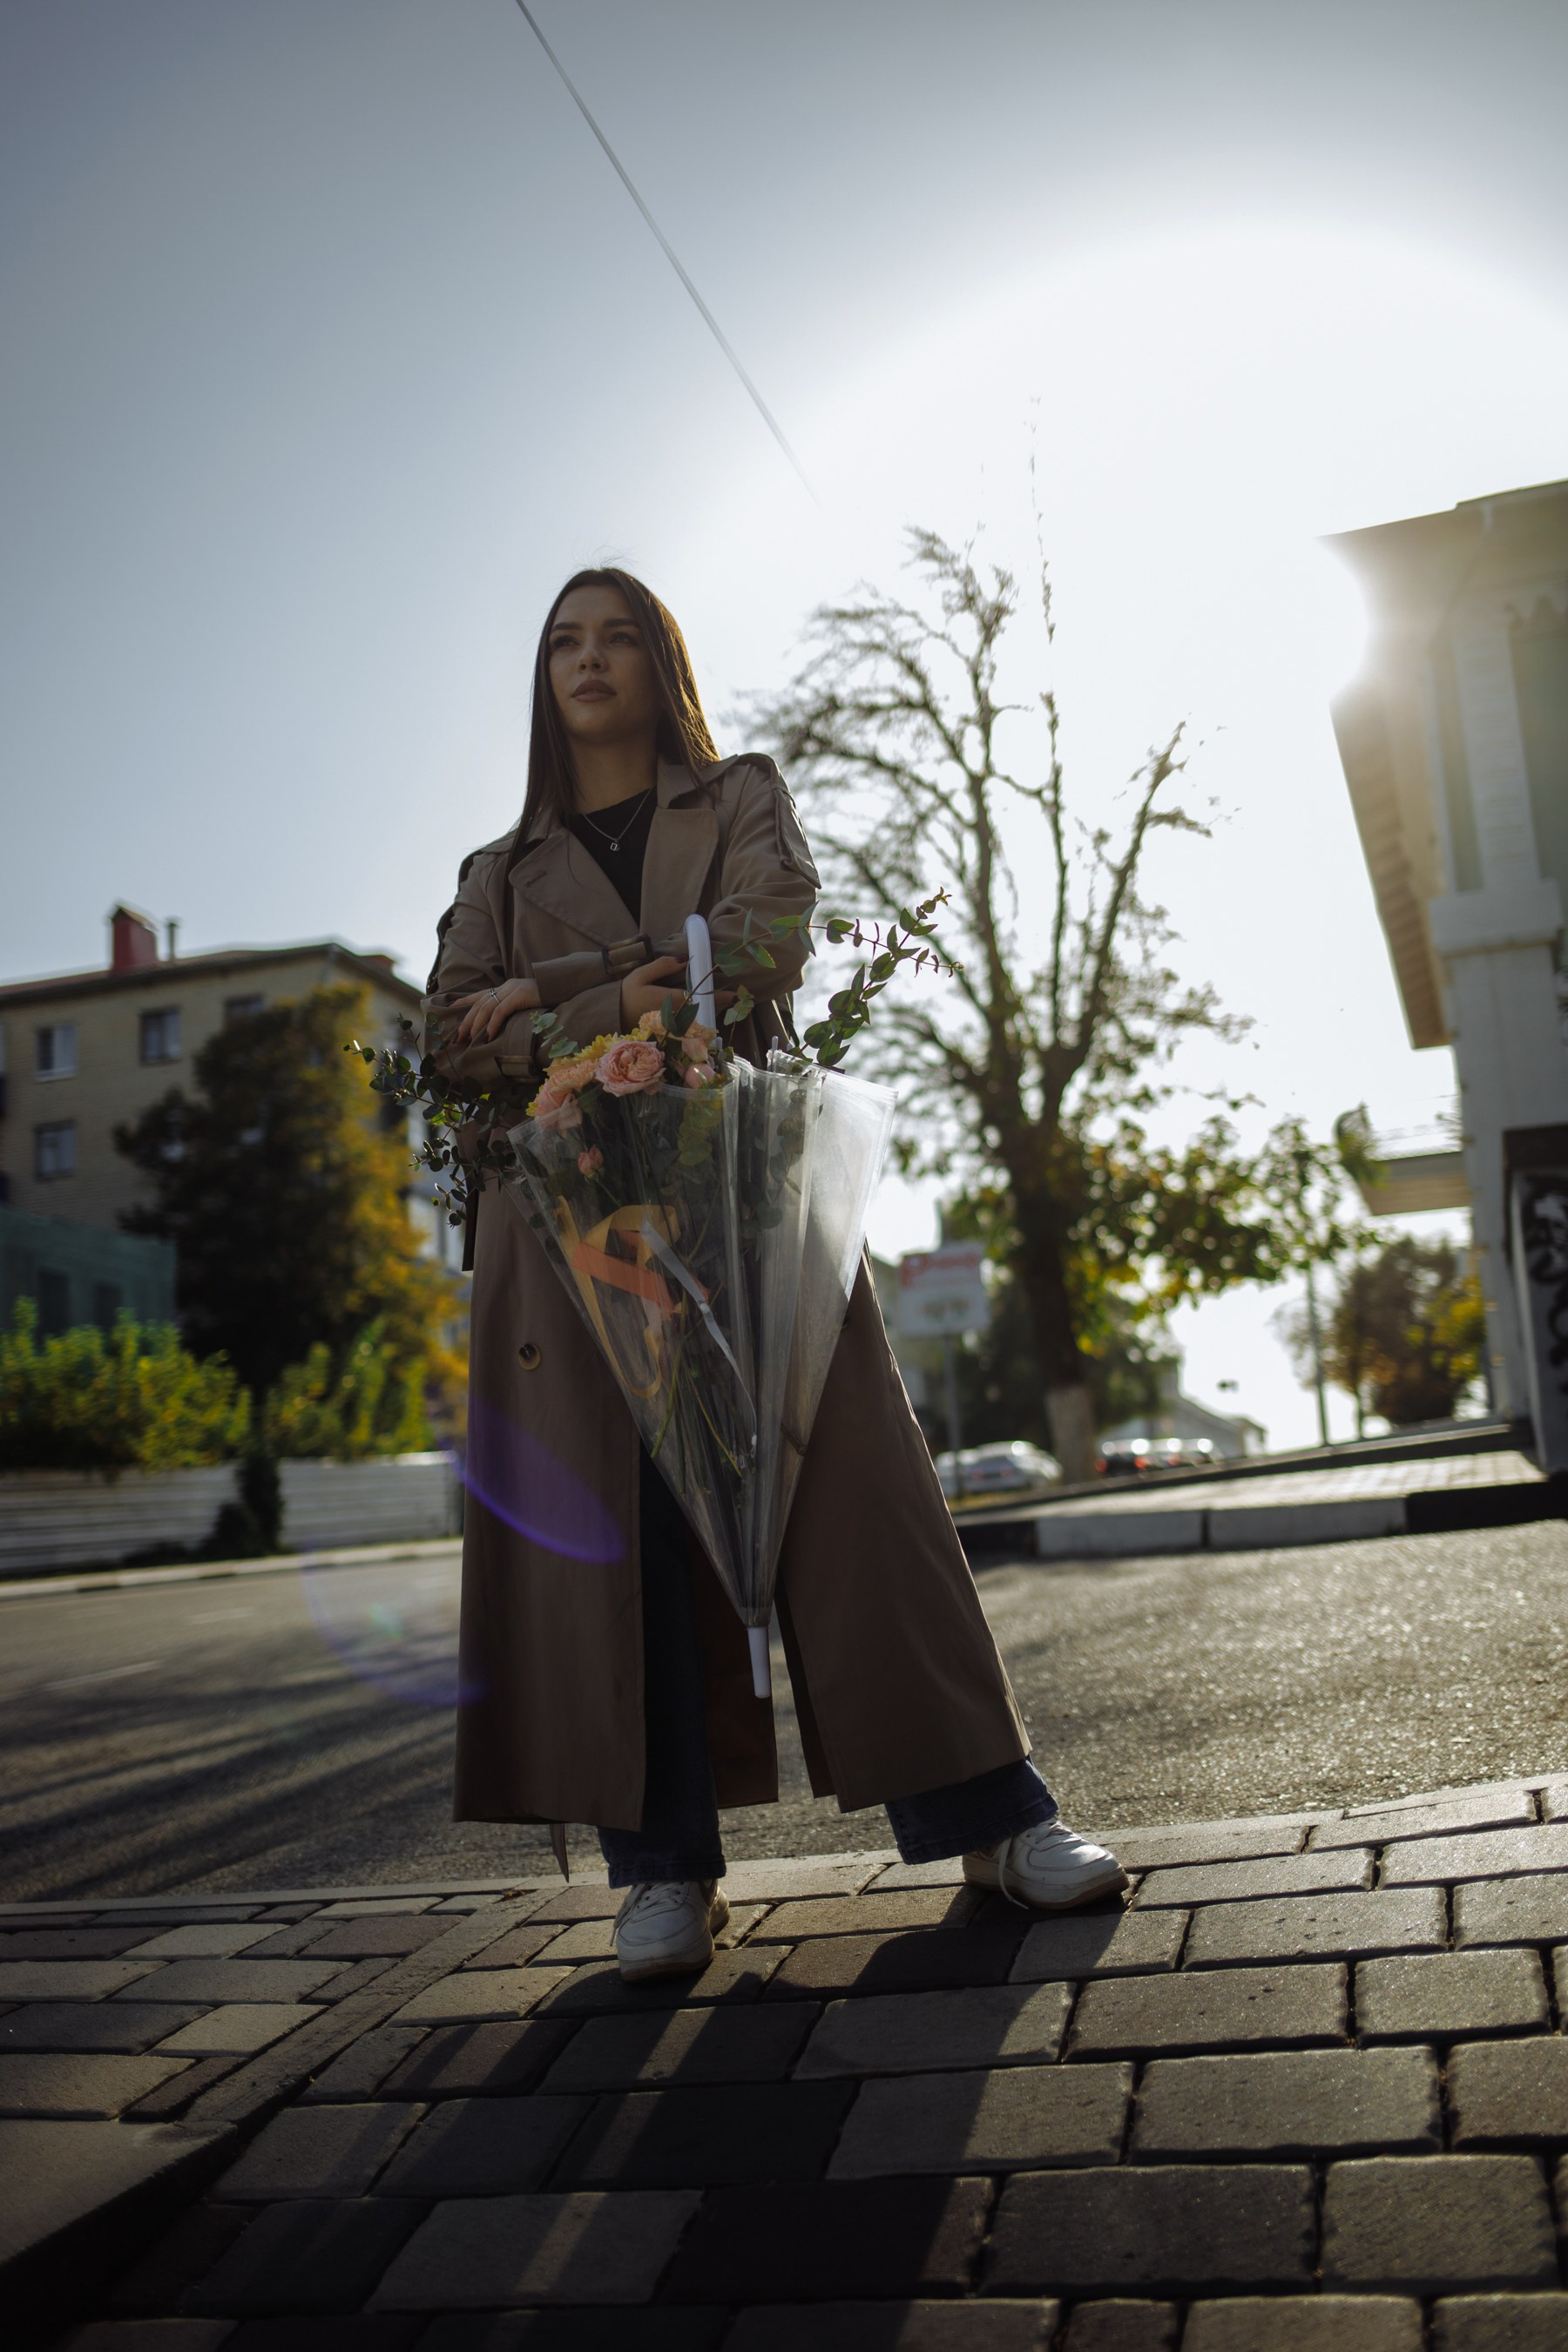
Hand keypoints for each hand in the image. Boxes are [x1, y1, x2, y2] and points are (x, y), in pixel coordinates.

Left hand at [449, 976, 540, 1044]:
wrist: (563, 987)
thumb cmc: (548, 998)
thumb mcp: (527, 1002)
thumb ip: (515, 1008)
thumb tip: (505, 1023)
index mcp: (506, 987)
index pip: (480, 994)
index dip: (464, 1002)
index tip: (450, 1009)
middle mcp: (505, 987)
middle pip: (479, 1004)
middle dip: (466, 1022)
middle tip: (456, 1038)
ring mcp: (511, 990)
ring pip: (486, 1008)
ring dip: (475, 1026)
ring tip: (468, 1040)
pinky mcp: (518, 996)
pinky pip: (500, 1012)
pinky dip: (492, 1025)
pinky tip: (488, 1037)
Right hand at [620, 955, 738, 1029]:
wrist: (612, 1017)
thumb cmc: (626, 995)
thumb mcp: (640, 975)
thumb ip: (662, 966)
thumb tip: (685, 958)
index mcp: (668, 1001)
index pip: (699, 999)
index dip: (719, 998)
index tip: (734, 995)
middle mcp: (674, 1018)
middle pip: (704, 1013)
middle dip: (719, 1006)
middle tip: (734, 998)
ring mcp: (673, 1029)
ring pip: (700, 1022)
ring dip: (713, 1014)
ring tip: (724, 1004)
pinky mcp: (670, 1034)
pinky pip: (692, 1029)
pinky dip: (702, 1021)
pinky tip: (706, 1013)